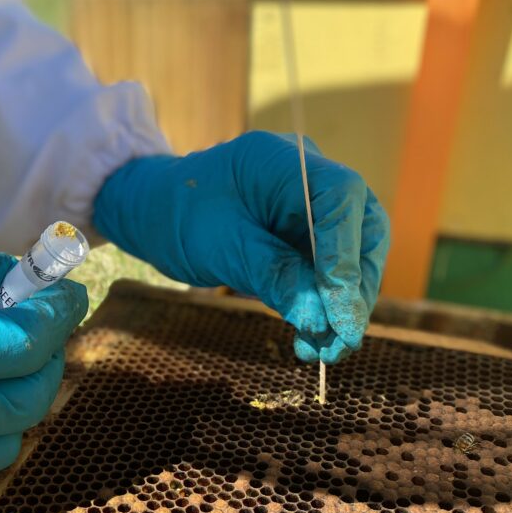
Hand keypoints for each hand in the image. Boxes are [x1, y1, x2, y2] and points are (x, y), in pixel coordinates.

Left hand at [93, 131, 388, 362]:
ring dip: (343, 306)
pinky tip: (313, 340)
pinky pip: (327, 270)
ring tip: (326, 351)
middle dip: (356, 288)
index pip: (341, 201)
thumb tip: (321, 318)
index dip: (348, 259)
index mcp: (285, 161)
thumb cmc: (176, 215)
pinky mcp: (303, 235)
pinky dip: (324, 305)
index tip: (342, 313)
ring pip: (351, 255)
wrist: (150, 210)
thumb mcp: (220, 247)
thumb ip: (273, 275)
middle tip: (343, 339)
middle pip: (360, 228)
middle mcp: (309, 177)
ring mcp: (309, 206)